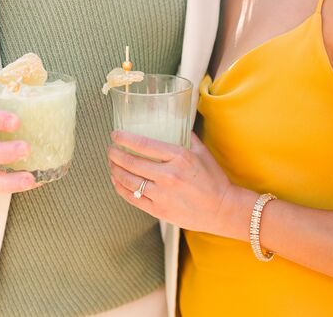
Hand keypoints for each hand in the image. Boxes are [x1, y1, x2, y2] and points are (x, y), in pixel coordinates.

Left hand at [108, 131, 240, 235]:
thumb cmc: (213, 179)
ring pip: (128, 180)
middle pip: (131, 162)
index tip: (115, 134)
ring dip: (115, 170)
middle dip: (115, 154)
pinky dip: (120, 187)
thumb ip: (186, 136)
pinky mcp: (159, 210)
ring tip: (111, 163)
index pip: (144, 144)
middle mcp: (168, 175)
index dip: (125, 138)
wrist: (222, 209)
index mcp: (179, 157)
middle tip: (110, 148)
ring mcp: (162, 194)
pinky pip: (132, 198)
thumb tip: (173, 122)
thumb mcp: (201, 152)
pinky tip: (116, 180)